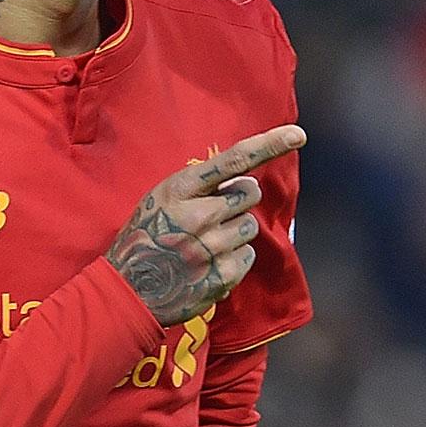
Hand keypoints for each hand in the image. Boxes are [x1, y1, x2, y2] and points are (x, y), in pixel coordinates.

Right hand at [107, 125, 304, 325]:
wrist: (127, 291)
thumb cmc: (145, 238)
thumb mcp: (160, 200)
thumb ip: (199, 187)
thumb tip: (246, 181)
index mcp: (179, 190)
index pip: (233, 160)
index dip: (269, 145)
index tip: (298, 135)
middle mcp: (198, 215)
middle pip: (249, 192)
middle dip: (239, 200)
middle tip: (213, 215)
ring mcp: (211, 247)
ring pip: (250, 225)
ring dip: (235, 232)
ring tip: (204, 244)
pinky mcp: (221, 275)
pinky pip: (248, 255)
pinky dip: (234, 258)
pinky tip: (208, 263)